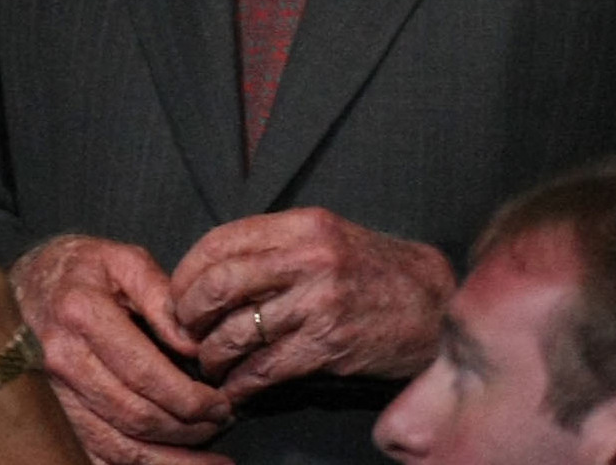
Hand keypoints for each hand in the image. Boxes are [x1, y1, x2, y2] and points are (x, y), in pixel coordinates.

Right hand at [11, 234, 230, 464]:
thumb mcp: (122, 260)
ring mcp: (51, 394)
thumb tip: (195, 347)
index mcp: (82, 315)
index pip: (146, 374)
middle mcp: (61, 360)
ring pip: (117, 447)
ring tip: (209, 458)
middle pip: (135, 416)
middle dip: (189, 429)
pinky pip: (94, 456)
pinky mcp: (50, 415)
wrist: (19, 285)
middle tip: (221, 422)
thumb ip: (162, 297)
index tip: (222, 403)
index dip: (191, 398)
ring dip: (169, 460)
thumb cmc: (78, 269)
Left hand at [169, 208, 452, 401]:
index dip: (188, 271)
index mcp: (301, 224)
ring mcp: (319, 302)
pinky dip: (242, 383)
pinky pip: (267, 368)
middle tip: (185, 332)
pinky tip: (236, 389)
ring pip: (237, 330)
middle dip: (189, 313)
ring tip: (209, 365)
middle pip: (219, 283)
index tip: (178, 294)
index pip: (221, 241)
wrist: (437, 305)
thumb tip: (215, 269)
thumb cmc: (375, 271)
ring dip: (211, 355)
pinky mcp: (330, 345)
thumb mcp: (327, 237)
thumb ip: (276, 246)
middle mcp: (308, 258)